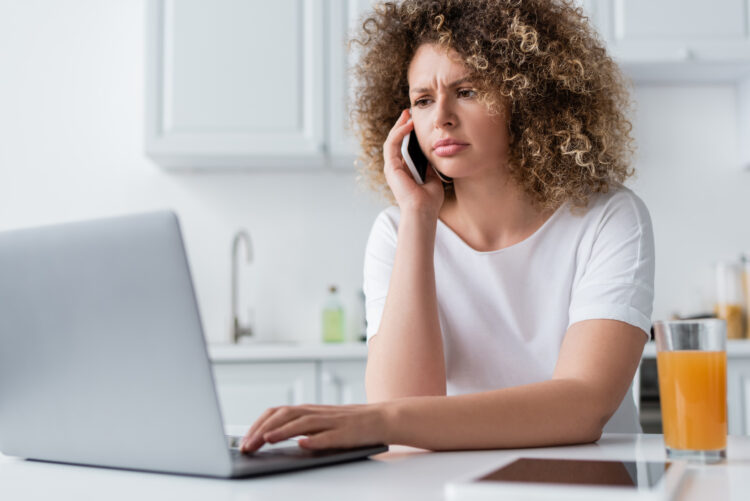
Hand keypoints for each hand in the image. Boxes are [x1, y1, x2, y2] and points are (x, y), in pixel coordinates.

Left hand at [239, 403, 390, 452]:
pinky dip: (314, 440)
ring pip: (302, 423)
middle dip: (263, 430)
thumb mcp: (320, 424)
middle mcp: (316, 413)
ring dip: (282, 432)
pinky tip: (303, 445)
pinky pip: (328, 436)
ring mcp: (331, 421)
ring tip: (266, 442)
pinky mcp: (345, 433)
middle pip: (284, 415)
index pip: (277, 412)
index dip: (259, 424)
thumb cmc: (349, 425)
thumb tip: (270, 437)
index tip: (244, 441)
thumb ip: (299, 428)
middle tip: (247, 446)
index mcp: (308, 411)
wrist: (381, 419)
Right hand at [383, 109, 444, 217]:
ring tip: (407, 115)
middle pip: (395, 142)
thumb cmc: (429, 200)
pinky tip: (407, 125)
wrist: (423, 211)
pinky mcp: (391, 167)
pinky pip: (392, 145)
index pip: (403, 148)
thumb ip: (428, 166)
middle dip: (401, 126)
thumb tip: (432, 154)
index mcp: (404, 171)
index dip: (407, 134)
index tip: (415, 122)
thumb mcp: (432, 177)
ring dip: (399, 126)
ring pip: (391, 141)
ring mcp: (391, 168)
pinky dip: (399, 133)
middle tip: (408, 113)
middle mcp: (395, 169)